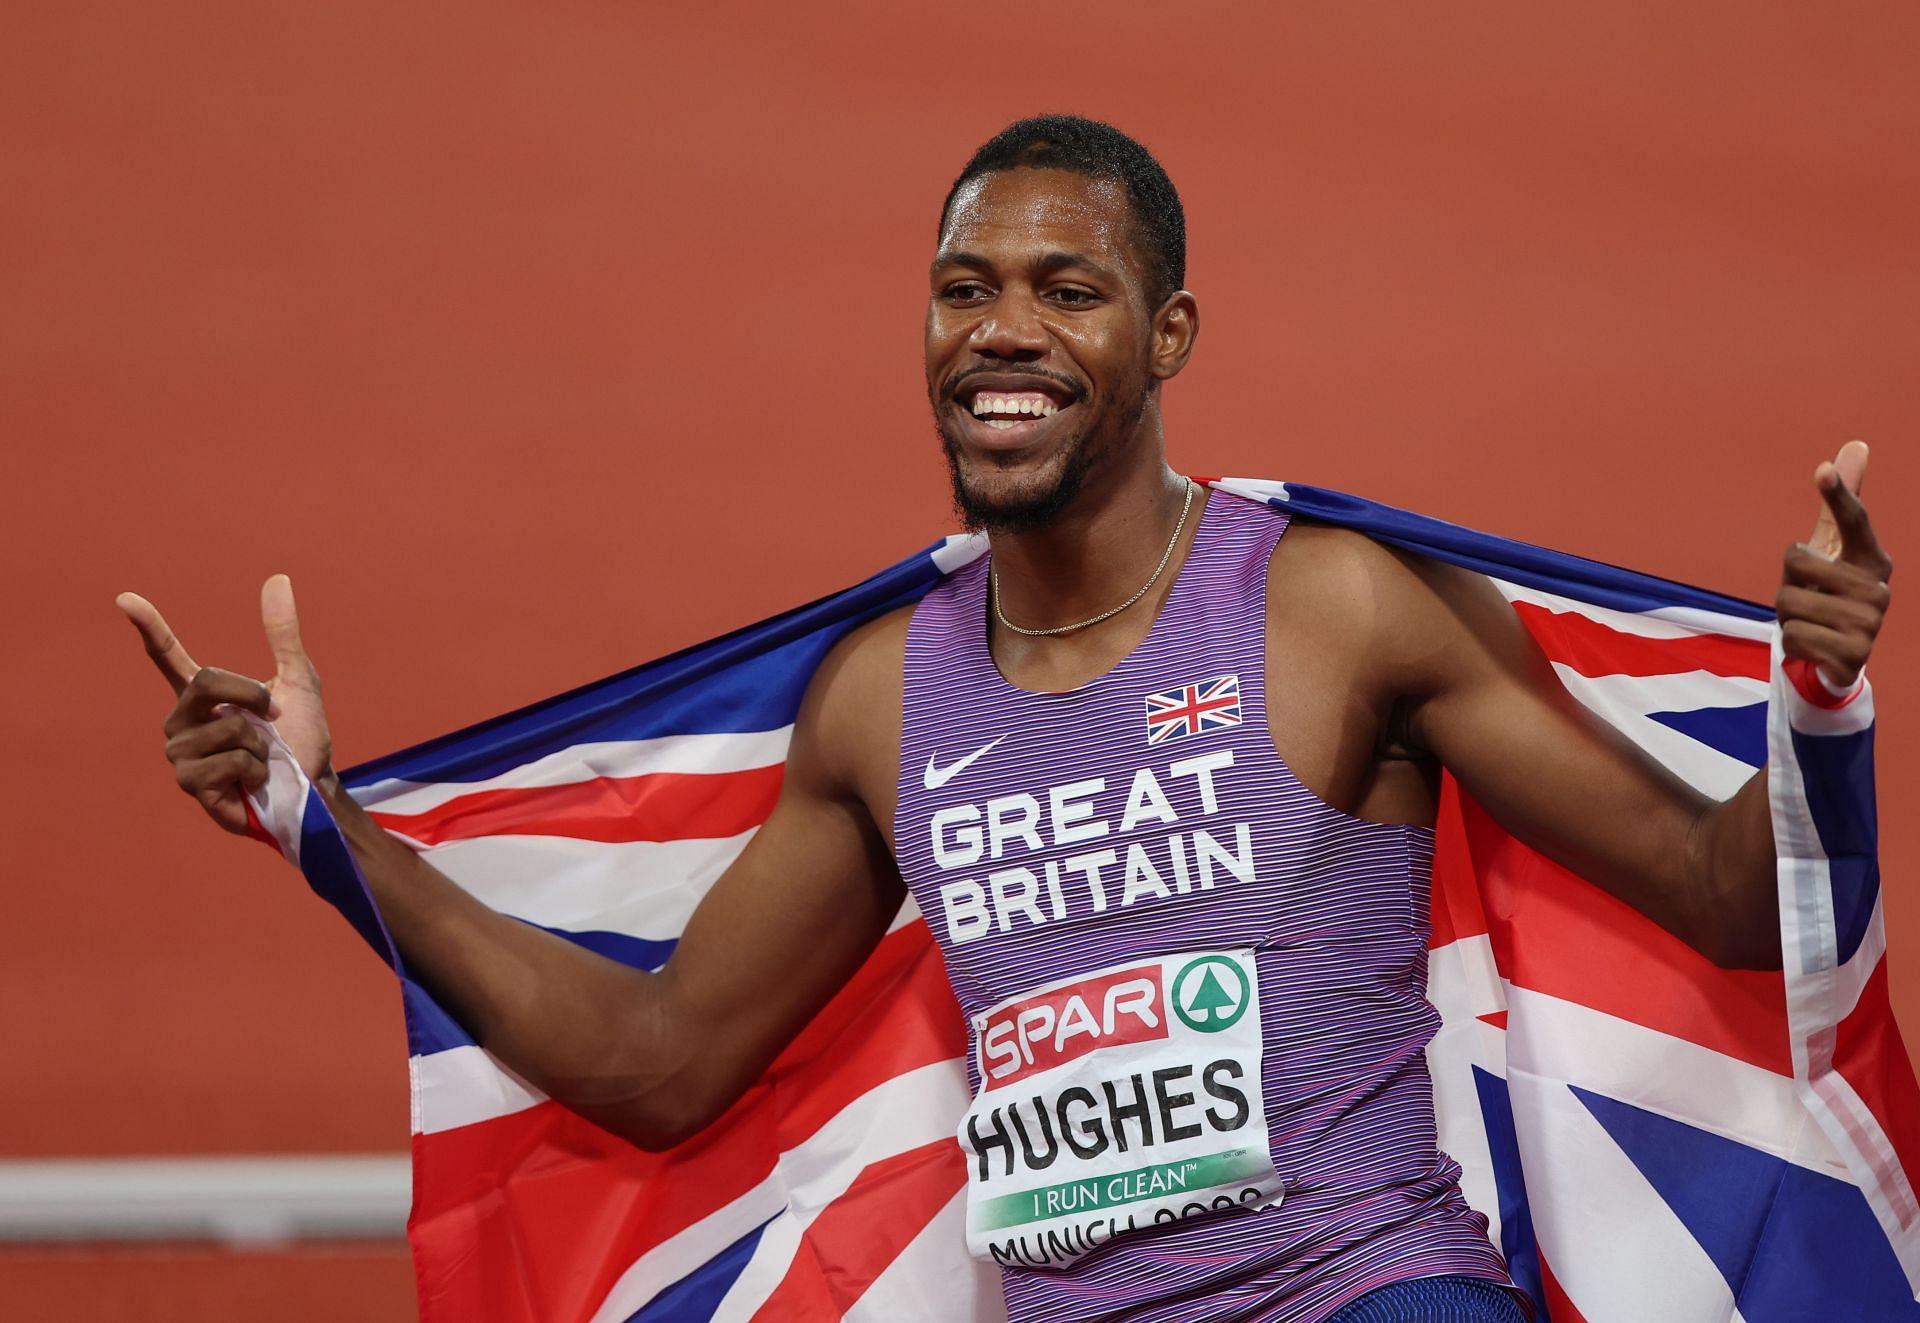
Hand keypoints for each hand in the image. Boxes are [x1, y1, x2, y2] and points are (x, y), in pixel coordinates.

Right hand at [116, 575, 333, 834]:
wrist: (310, 789)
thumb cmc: (300, 739)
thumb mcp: (299, 680)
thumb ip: (283, 634)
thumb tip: (278, 579)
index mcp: (203, 696)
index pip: (168, 656)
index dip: (149, 627)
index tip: (126, 599)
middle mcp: (183, 721)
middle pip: (206, 681)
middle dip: (252, 696)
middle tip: (272, 718)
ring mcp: (181, 753)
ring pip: (226, 727)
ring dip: (260, 743)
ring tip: (260, 760)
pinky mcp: (190, 783)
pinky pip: (228, 760)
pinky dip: (254, 768)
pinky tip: (253, 781)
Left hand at [1777, 440, 1892, 690]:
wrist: (1836, 657)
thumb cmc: (1829, 594)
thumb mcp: (1832, 551)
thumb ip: (1839, 506)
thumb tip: (1854, 445)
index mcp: (1873, 560)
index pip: (1853, 522)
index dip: (1838, 496)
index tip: (1823, 471)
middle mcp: (1878, 589)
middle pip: (1796, 562)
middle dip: (1788, 582)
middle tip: (1809, 599)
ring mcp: (1869, 624)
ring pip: (1788, 601)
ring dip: (1787, 615)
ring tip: (1811, 623)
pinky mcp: (1852, 656)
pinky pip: (1792, 635)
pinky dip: (1791, 642)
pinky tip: (1812, 646)